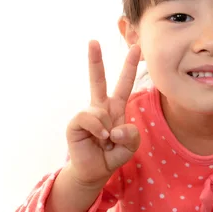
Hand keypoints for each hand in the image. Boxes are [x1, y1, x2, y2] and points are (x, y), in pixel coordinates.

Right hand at [65, 40, 141, 186]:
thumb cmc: (112, 154)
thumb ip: (131, 136)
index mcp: (116, 107)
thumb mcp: (130, 146)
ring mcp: (88, 114)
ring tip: (106, 139)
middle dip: (95, 60)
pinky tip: (99, 137)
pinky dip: (97, 128)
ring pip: (98, 109)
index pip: (124, 83)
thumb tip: (114, 127)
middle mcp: (101, 107)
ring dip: (106, 126)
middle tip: (92, 41)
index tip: (136, 47)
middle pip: (97, 79)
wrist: (94, 171)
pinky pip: (88, 118)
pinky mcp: (76, 124)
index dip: (130, 66)